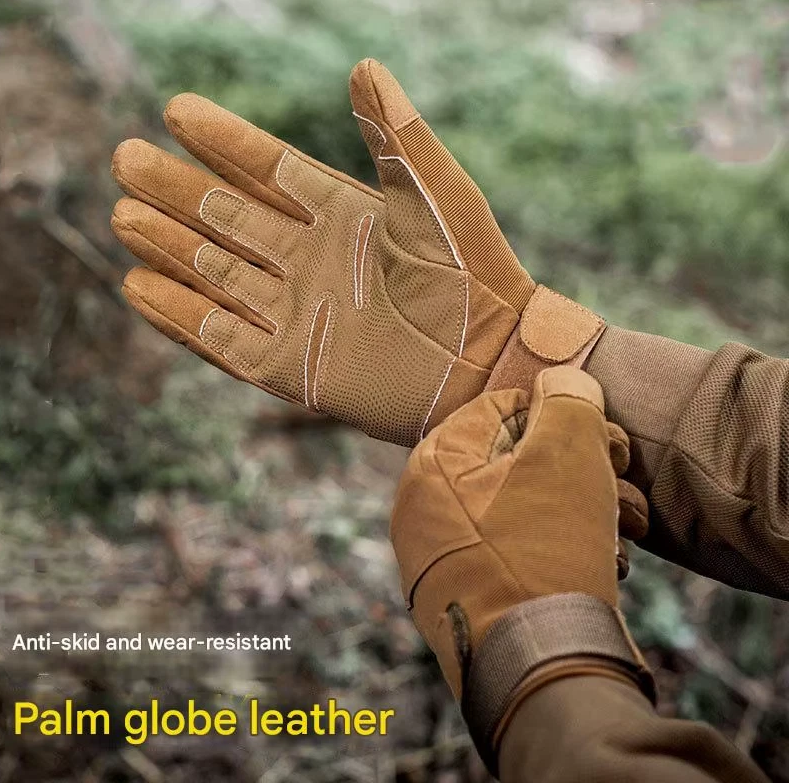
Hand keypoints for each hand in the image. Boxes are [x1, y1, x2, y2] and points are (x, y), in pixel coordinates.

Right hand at [111, 59, 604, 447]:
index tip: (177, 110)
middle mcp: (312, 263)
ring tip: (121, 216)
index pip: (270, 172)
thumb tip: (364, 65)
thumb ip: (396, 136)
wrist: (487, 364)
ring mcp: (297, 316)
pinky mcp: (289, 368)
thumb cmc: (473, 277)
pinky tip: (138, 286)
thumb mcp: (435, 196)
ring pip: (216, 274)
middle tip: (125, 158)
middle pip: (229, 220)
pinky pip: (220, 339)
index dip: (225, 142)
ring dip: (168, 247)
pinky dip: (179, 315)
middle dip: (177, 191)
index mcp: (344, 218)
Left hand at [390, 368, 652, 773]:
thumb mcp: (567, 454)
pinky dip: (562, 546)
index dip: (565, 415)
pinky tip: (604, 560)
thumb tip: (561, 378)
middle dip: (584, 467)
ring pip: (525, 505)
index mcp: (430, 463)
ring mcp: (442, 554)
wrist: (537, 670)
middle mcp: (423, 507)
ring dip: (584, 508)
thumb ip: (567, 399)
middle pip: (517, 458)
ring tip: (626, 527)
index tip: (608, 441)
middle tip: (624, 483)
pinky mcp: (467, 593)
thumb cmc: (546, 551)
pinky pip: (518, 547)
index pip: (503, 407)